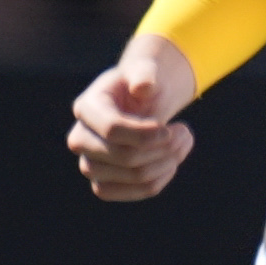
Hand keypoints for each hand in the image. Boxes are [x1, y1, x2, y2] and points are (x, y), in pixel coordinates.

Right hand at [69, 31, 200, 200]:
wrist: (140, 104)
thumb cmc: (141, 84)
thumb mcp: (145, 71)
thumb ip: (145, 74)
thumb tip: (143, 87)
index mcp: (86, 107)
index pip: (111, 129)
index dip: (144, 134)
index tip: (169, 129)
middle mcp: (80, 139)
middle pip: (124, 156)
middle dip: (162, 147)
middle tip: (185, 132)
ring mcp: (90, 165)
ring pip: (133, 177)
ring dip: (167, 163)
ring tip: (182, 142)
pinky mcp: (104, 185)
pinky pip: (135, 192)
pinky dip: (161, 179)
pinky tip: (171, 162)